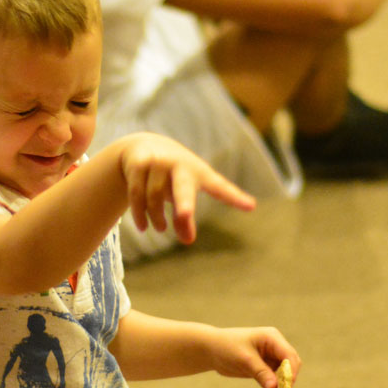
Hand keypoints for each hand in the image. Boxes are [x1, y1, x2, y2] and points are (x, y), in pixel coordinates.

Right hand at [119, 133, 255, 242]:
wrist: (141, 146)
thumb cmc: (170, 177)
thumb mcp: (181, 196)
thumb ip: (186, 218)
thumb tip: (188, 241)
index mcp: (199, 171)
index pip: (218, 186)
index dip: (233, 197)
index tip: (251, 207)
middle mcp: (179, 164)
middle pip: (183, 189)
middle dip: (184, 205)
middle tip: (186, 216)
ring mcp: (158, 161)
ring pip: (155, 197)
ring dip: (157, 218)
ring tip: (161, 229)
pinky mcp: (138, 162)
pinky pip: (137, 193)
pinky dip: (140, 213)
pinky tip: (143, 227)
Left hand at [208, 326, 300, 387]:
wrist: (211, 349)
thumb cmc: (227, 348)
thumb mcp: (245, 360)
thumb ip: (261, 373)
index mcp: (272, 338)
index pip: (289, 355)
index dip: (291, 372)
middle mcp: (275, 345)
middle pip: (291, 364)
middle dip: (287, 380)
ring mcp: (271, 356)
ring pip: (284, 373)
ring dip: (281, 386)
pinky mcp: (265, 366)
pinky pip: (275, 378)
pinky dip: (274, 387)